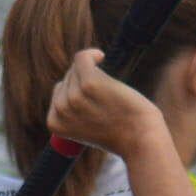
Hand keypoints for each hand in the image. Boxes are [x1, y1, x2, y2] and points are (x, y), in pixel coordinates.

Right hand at [43, 49, 170, 157]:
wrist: (140, 139)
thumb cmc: (119, 133)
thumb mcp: (86, 127)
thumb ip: (74, 110)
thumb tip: (69, 80)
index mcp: (54, 123)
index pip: (59, 91)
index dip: (78, 92)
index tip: (95, 102)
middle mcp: (61, 110)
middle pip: (67, 78)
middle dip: (86, 83)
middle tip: (108, 101)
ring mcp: (74, 97)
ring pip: (77, 68)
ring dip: (94, 73)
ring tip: (111, 91)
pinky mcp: (90, 83)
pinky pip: (82, 58)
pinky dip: (92, 55)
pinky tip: (102, 57)